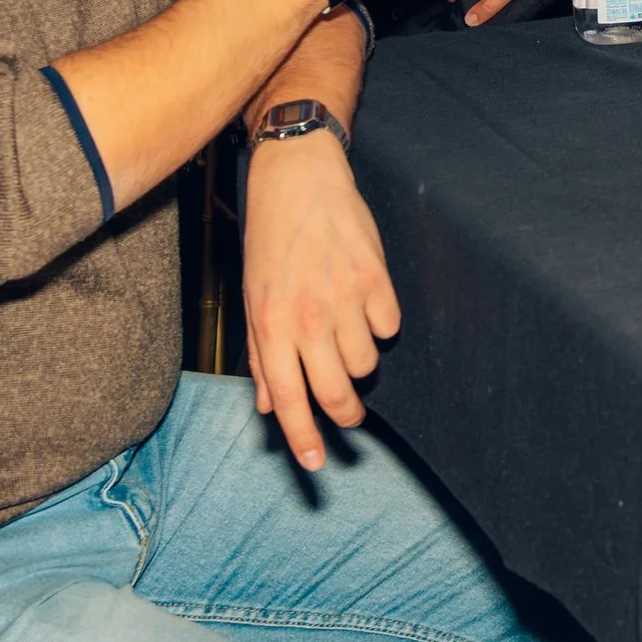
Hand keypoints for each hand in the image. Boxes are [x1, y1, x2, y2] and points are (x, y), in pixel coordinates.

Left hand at [241, 133, 399, 471]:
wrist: (298, 176)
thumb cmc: (270, 236)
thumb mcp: (252, 296)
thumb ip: (262, 355)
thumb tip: (268, 405)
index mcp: (271, 324)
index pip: (289, 397)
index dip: (303, 437)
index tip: (315, 465)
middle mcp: (308, 316)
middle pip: (337, 392)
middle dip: (346, 415)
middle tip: (350, 416)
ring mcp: (345, 297)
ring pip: (368, 363)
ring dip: (361, 360)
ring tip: (348, 335)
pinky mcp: (376, 277)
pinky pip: (390, 325)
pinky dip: (381, 322)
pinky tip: (366, 302)